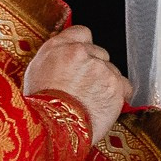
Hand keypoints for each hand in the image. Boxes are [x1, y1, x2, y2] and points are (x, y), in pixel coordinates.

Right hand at [24, 25, 131, 142]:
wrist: (53, 128)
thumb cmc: (40, 106)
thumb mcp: (36, 71)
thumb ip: (56, 56)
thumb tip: (66, 54)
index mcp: (59, 46)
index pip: (82, 32)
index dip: (84, 48)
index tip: (83, 58)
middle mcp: (82, 53)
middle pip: (99, 53)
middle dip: (94, 67)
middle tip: (83, 86)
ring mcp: (101, 69)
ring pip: (111, 70)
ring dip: (105, 82)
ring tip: (90, 100)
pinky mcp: (116, 86)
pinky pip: (124, 86)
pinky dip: (117, 95)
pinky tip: (103, 104)